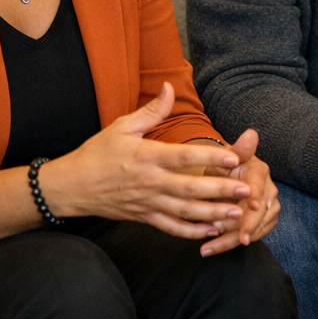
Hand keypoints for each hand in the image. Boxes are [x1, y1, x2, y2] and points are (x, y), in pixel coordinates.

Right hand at [39, 83, 257, 240]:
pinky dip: (191, 232)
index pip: (183, 156)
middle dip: (221, 190)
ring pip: (185, 211)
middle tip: (247, 191)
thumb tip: (169, 86)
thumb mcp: (122, 126)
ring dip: (212, 213)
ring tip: (237, 214)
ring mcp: (147, 203)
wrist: (70, 187)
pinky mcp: (144, 218)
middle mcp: (149, 182)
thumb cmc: (98, 153)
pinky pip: (171, 227)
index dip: (209, 156)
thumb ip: (152, 111)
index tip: (234, 157)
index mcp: (147, 156)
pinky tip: (212, 230)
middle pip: (190, 187)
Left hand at [198, 129, 280, 256]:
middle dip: (242, 228)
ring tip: (208, 247)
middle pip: (260, 212)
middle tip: (221, 236)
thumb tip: (251, 134)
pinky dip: (232, 243)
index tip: (251, 206)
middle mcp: (269, 189)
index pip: (259, 186)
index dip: (255, 196)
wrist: (226, 177)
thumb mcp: (227, 156)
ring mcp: (269, 207)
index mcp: (260, 171)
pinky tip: (214, 247)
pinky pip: (253, 236)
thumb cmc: (224, 165)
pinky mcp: (265, 221)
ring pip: (255, 228)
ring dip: (231, 239)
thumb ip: (239, 149)